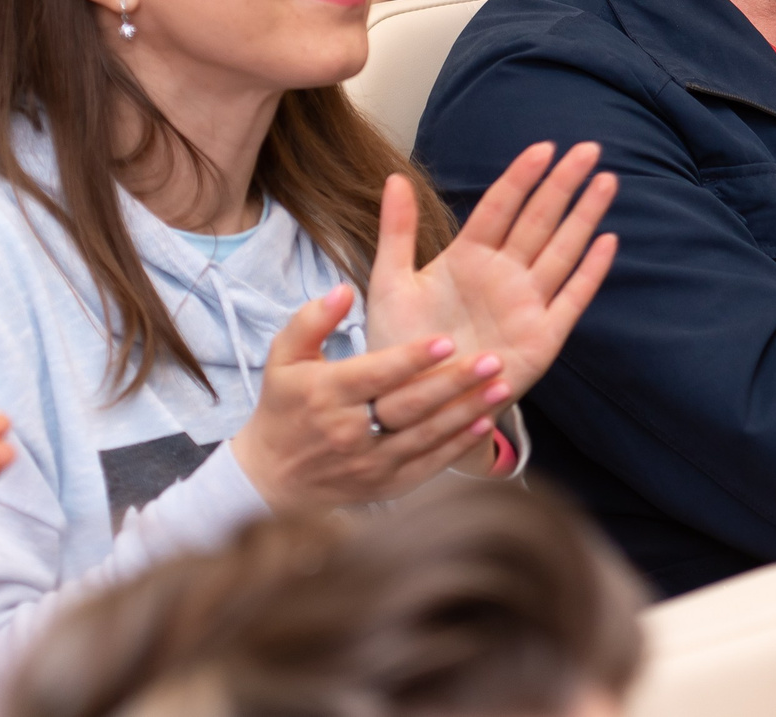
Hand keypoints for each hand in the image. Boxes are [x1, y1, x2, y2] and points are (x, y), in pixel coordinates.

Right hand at [227, 287, 509, 512]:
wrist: (272, 478)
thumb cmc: (284, 407)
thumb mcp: (283, 358)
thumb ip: (311, 320)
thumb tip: (343, 289)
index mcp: (327, 395)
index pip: (377, 375)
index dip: (412, 359)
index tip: (447, 340)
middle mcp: (350, 432)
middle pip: (409, 406)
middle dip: (454, 383)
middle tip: (493, 360)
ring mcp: (370, 463)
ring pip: (426, 436)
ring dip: (467, 412)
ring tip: (502, 386)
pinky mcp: (387, 485)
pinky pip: (429, 464)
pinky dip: (458, 444)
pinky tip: (485, 421)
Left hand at [363, 145, 618, 396]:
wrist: (412, 403)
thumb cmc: (401, 343)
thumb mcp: (390, 282)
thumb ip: (397, 231)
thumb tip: (394, 177)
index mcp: (468, 257)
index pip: (500, 207)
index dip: (522, 178)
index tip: (543, 147)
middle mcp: (503, 275)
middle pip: (539, 220)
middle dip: (564, 184)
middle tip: (588, 149)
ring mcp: (525, 304)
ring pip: (562, 250)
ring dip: (584, 217)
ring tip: (606, 181)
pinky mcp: (542, 338)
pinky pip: (571, 299)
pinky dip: (590, 272)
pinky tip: (607, 242)